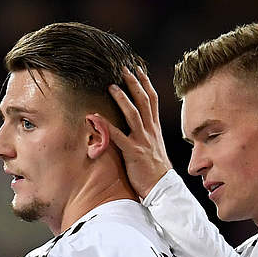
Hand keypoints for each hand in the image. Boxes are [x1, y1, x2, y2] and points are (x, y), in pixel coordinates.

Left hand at [90, 66, 174, 198]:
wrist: (162, 188)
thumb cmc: (155, 170)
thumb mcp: (153, 147)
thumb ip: (146, 135)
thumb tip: (138, 127)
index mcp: (155, 128)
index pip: (152, 100)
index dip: (145, 83)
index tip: (138, 69)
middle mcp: (150, 131)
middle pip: (144, 101)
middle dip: (134, 83)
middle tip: (124, 68)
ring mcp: (143, 140)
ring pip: (134, 114)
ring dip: (122, 99)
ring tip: (111, 86)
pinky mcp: (133, 152)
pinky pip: (119, 136)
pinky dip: (106, 126)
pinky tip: (95, 117)